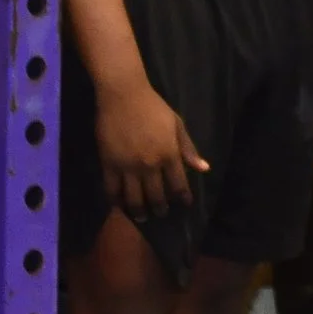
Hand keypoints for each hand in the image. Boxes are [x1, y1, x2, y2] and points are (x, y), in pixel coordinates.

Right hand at [96, 76, 206, 217]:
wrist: (123, 96)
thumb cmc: (154, 108)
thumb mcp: (177, 125)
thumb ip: (188, 149)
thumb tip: (203, 168)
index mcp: (169, 154)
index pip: (179, 184)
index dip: (182, 198)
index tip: (184, 205)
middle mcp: (150, 164)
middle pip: (156, 196)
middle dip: (160, 209)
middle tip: (161, 214)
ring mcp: (128, 166)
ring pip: (134, 198)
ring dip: (139, 211)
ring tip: (141, 217)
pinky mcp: (109, 164)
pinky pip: (111, 189)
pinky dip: (116, 201)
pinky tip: (119, 206)